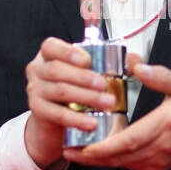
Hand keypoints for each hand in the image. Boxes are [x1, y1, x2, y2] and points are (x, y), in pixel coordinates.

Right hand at [22, 37, 117, 169]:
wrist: (56, 122)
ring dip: (85, 97)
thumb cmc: (74, 91)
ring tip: (105, 103)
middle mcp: (38, 70)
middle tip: (104, 85)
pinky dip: (75, 118)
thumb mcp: (90, 73)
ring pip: (59, 91)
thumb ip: (114, 64)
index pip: (51, 46)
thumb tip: (135, 62)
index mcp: (50, 55)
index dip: (68, 52)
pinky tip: (91, 122)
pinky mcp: (38, 110)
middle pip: (56, 70)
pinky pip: (56, 113)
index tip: (87, 61)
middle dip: (83, 78)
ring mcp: (35, 90)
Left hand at [66, 54, 170, 169]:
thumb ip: (160, 75)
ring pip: (124, 163)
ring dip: (99, 160)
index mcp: (167, 122)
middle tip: (69, 150)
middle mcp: (163, 145)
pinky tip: (98, 153)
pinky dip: (113, 160)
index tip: (83, 146)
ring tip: (76, 151)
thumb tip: (137, 65)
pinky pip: (131, 166)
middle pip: (122, 156)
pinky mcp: (158, 167)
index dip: (104, 146)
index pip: (131, 139)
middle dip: (92, 156)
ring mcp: (161, 160)